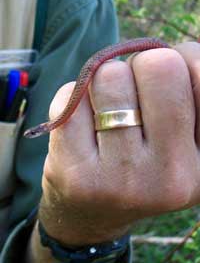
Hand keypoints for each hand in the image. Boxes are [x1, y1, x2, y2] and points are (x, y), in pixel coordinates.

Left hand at [39, 42, 199, 246]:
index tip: (162, 83)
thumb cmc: (137, 164)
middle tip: (130, 94)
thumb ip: (182, 92)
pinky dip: (73, 100)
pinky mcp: (75, 174)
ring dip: (103, 83)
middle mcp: (170, 176)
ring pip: (108, 75)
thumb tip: (166, 52)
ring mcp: (121, 178)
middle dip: (138, 68)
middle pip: (156, 64)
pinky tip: (81, 128)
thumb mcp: (177, 140)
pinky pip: (71, 96)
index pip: (199, 69)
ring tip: (105, 113)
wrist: (92, 214)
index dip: (179, 61)